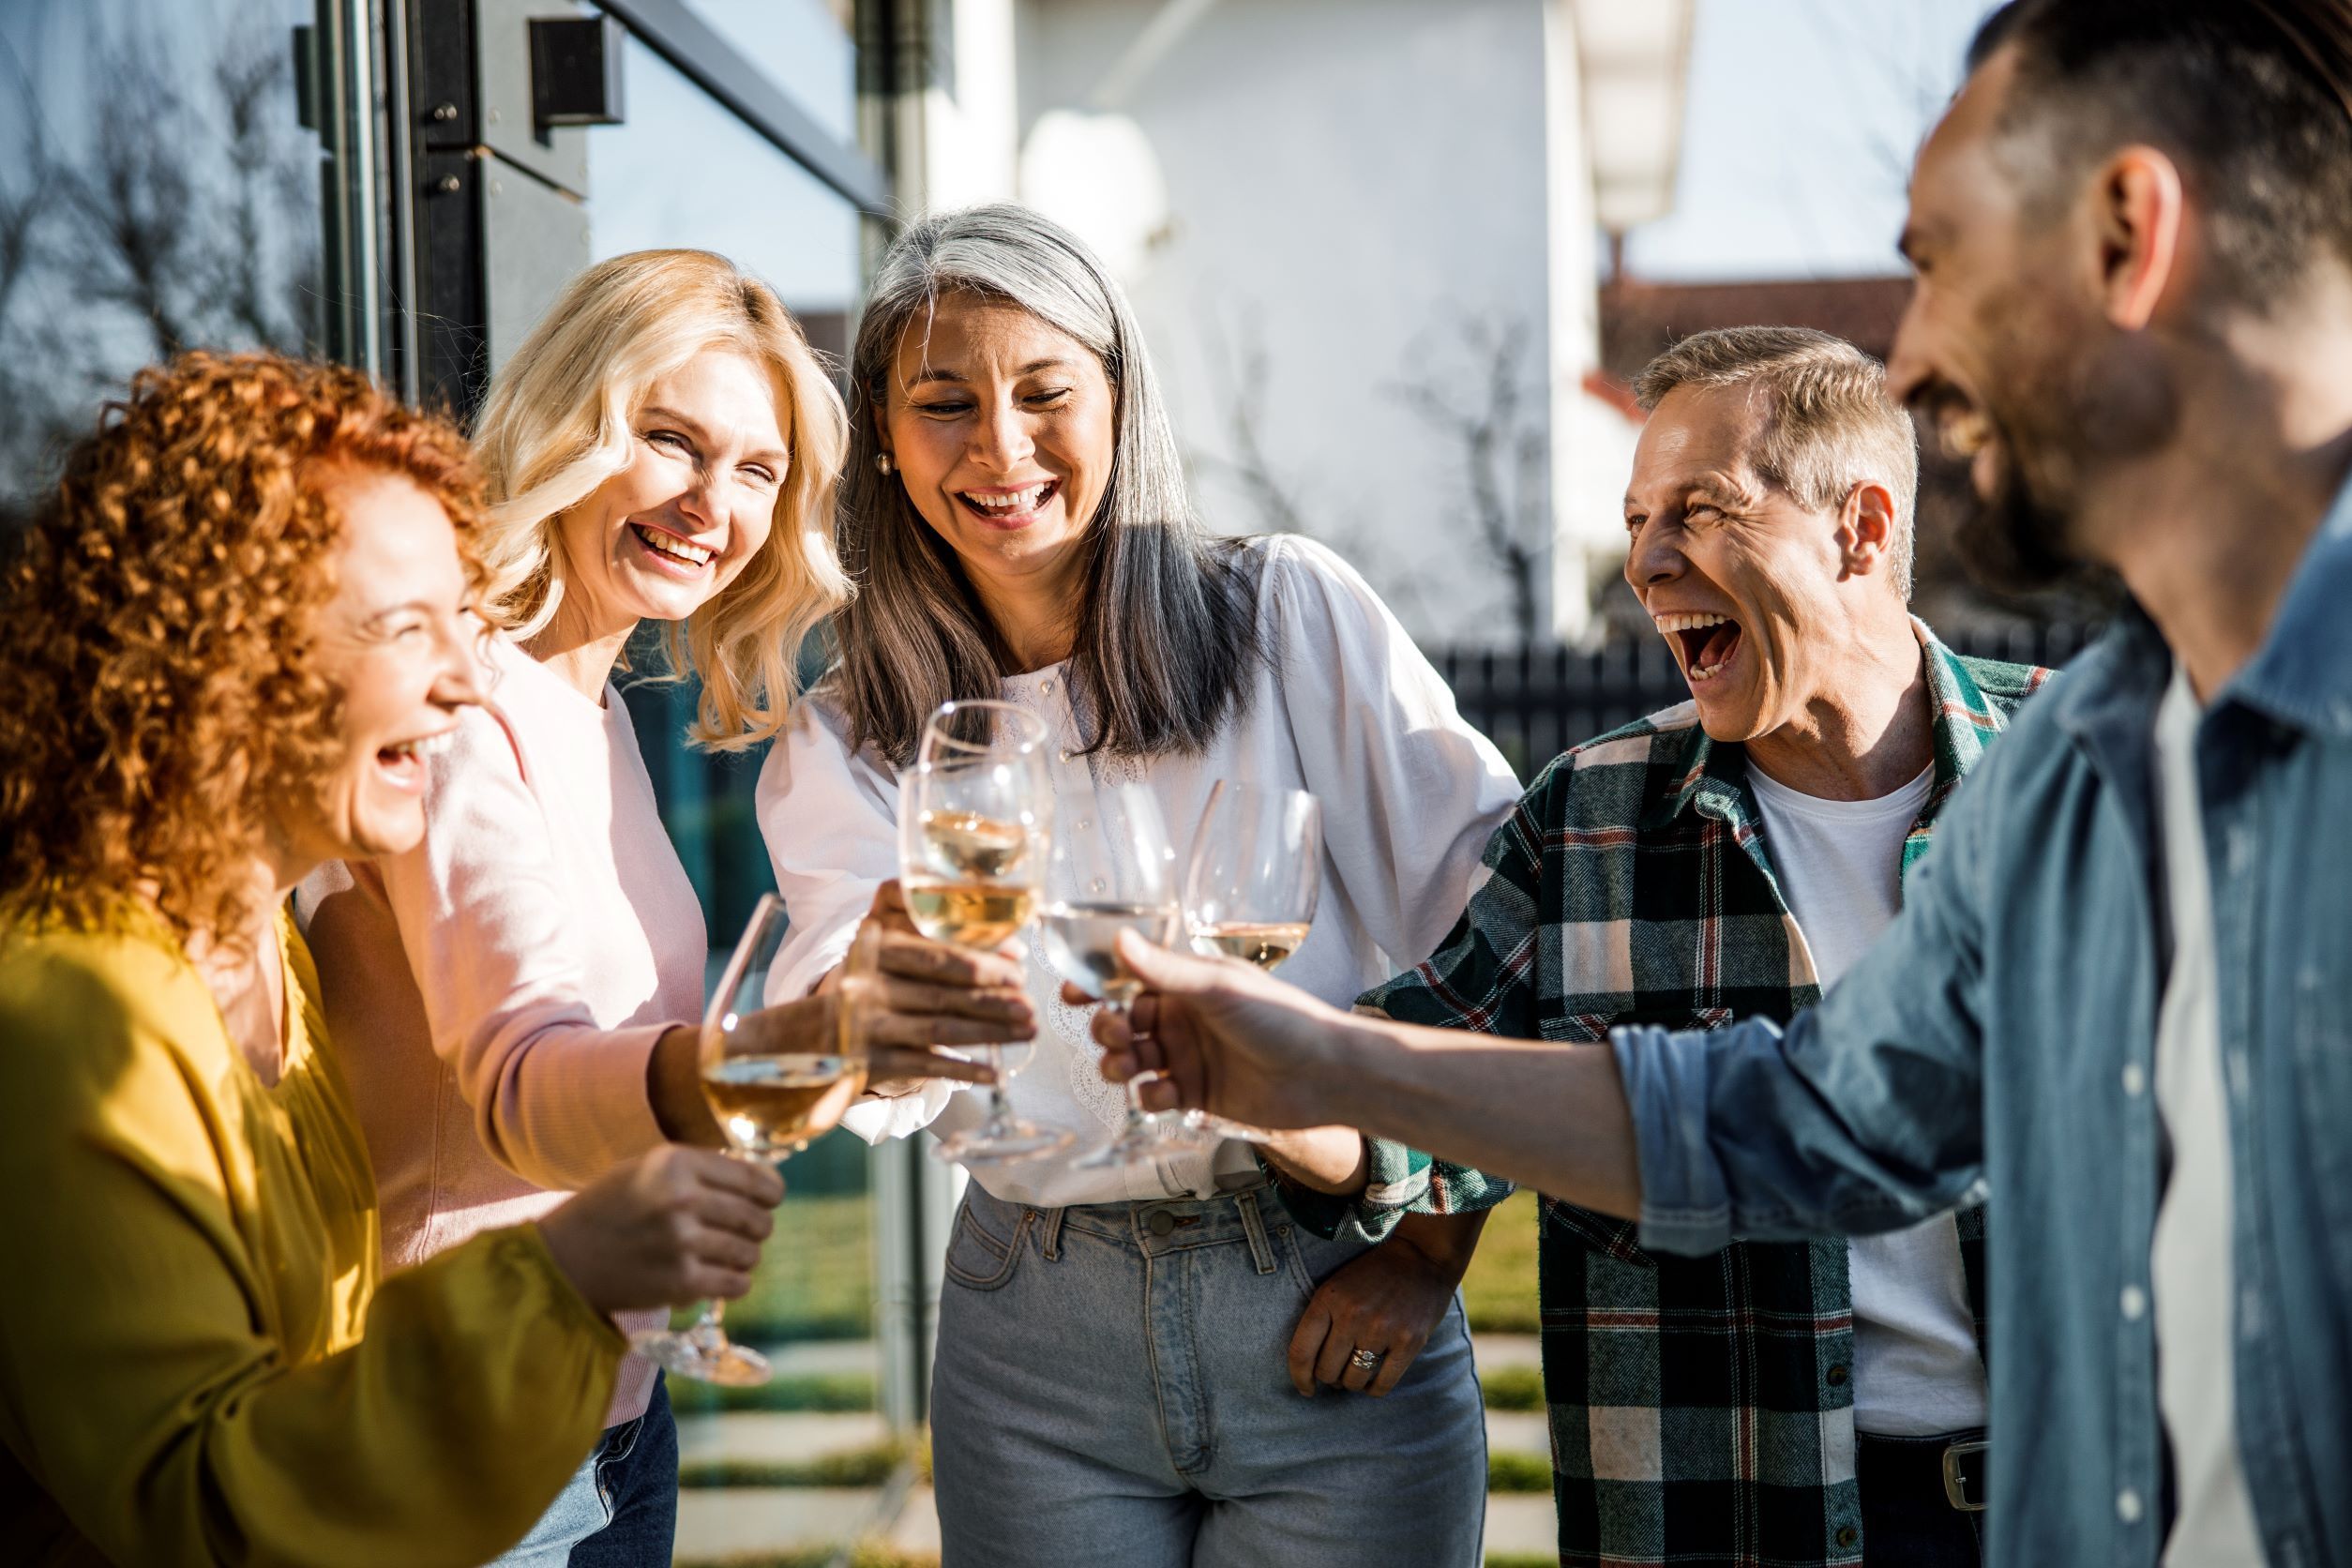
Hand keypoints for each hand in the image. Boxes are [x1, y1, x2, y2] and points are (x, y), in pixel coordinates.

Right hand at [536, 1144, 783, 1316]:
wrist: (563, 1259)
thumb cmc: (610, 1208)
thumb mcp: (649, 1169)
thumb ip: (701, 1170)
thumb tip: (764, 1181)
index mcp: (677, 1163)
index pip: (753, 1178)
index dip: (771, 1191)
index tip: (772, 1199)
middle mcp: (682, 1198)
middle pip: (756, 1217)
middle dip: (758, 1227)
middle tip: (748, 1232)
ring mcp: (682, 1241)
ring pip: (749, 1252)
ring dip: (745, 1256)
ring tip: (728, 1255)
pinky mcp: (680, 1281)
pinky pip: (736, 1284)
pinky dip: (735, 1283)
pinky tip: (721, 1277)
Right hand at [825, 883, 1033, 1096]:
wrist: (795, 1039)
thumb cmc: (855, 994)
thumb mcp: (875, 957)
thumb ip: (920, 947)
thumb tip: (996, 956)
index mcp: (875, 950)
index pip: (937, 956)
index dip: (983, 964)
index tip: (1019, 971)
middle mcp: (870, 986)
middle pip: (945, 993)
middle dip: (995, 1001)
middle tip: (1032, 1006)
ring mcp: (869, 1026)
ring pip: (941, 1029)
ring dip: (990, 1033)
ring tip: (1027, 1034)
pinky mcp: (870, 1062)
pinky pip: (926, 1066)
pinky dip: (962, 1071)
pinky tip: (993, 1075)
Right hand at [1083, 931, 1355, 1128]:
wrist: (1323, 1073)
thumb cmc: (1280, 1018)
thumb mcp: (1217, 988)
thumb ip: (1164, 970)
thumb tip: (1117, 940)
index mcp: (1186, 983)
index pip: (1127, 979)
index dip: (1096, 986)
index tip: (1072, 993)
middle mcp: (1181, 1018)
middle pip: (1120, 1022)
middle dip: (1107, 1028)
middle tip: (1116, 1034)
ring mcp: (1186, 1057)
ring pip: (1129, 1061)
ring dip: (1118, 1063)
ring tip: (1127, 1066)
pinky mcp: (1195, 1094)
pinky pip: (1153, 1096)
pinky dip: (1151, 1097)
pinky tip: (1166, 1094)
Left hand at [1287, 1229, 1461, 1396]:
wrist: (1421, 1257)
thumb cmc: (1373, 1275)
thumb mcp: (1338, 1286)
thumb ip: (1322, 1320)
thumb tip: (1310, 1370)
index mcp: (1329, 1298)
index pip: (1301, 1351)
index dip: (1299, 1377)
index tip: (1305, 1388)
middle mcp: (1352, 1314)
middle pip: (1327, 1371)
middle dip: (1330, 1377)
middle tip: (1338, 1372)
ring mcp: (1382, 1329)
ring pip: (1353, 1381)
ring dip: (1352, 1383)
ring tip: (1357, 1372)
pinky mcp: (1409, 1342)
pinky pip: (1382, 1384)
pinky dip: (1374, 1389)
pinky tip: (1373, 1381)